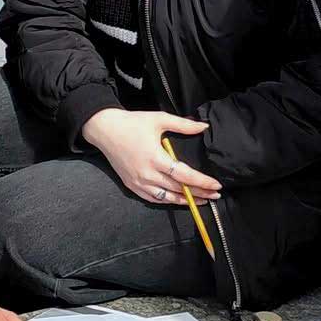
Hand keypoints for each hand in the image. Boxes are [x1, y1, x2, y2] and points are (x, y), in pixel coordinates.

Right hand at [82, 108, 221, 204]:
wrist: (105, 129)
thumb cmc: (132, 123)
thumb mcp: (159, 119)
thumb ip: (183, 125)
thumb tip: (203, 126)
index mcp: (156, 158)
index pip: (185, 176)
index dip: (202, 182)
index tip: (216, 185)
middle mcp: (147, 174)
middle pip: (178, 189)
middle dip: (199, 194)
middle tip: (215, 195)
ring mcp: (138, 182)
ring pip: (166, 198)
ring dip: (185, 201)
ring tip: (201, 201)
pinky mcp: (131, 185)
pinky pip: (152, 198)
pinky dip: (167, 201)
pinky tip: (178, 200)